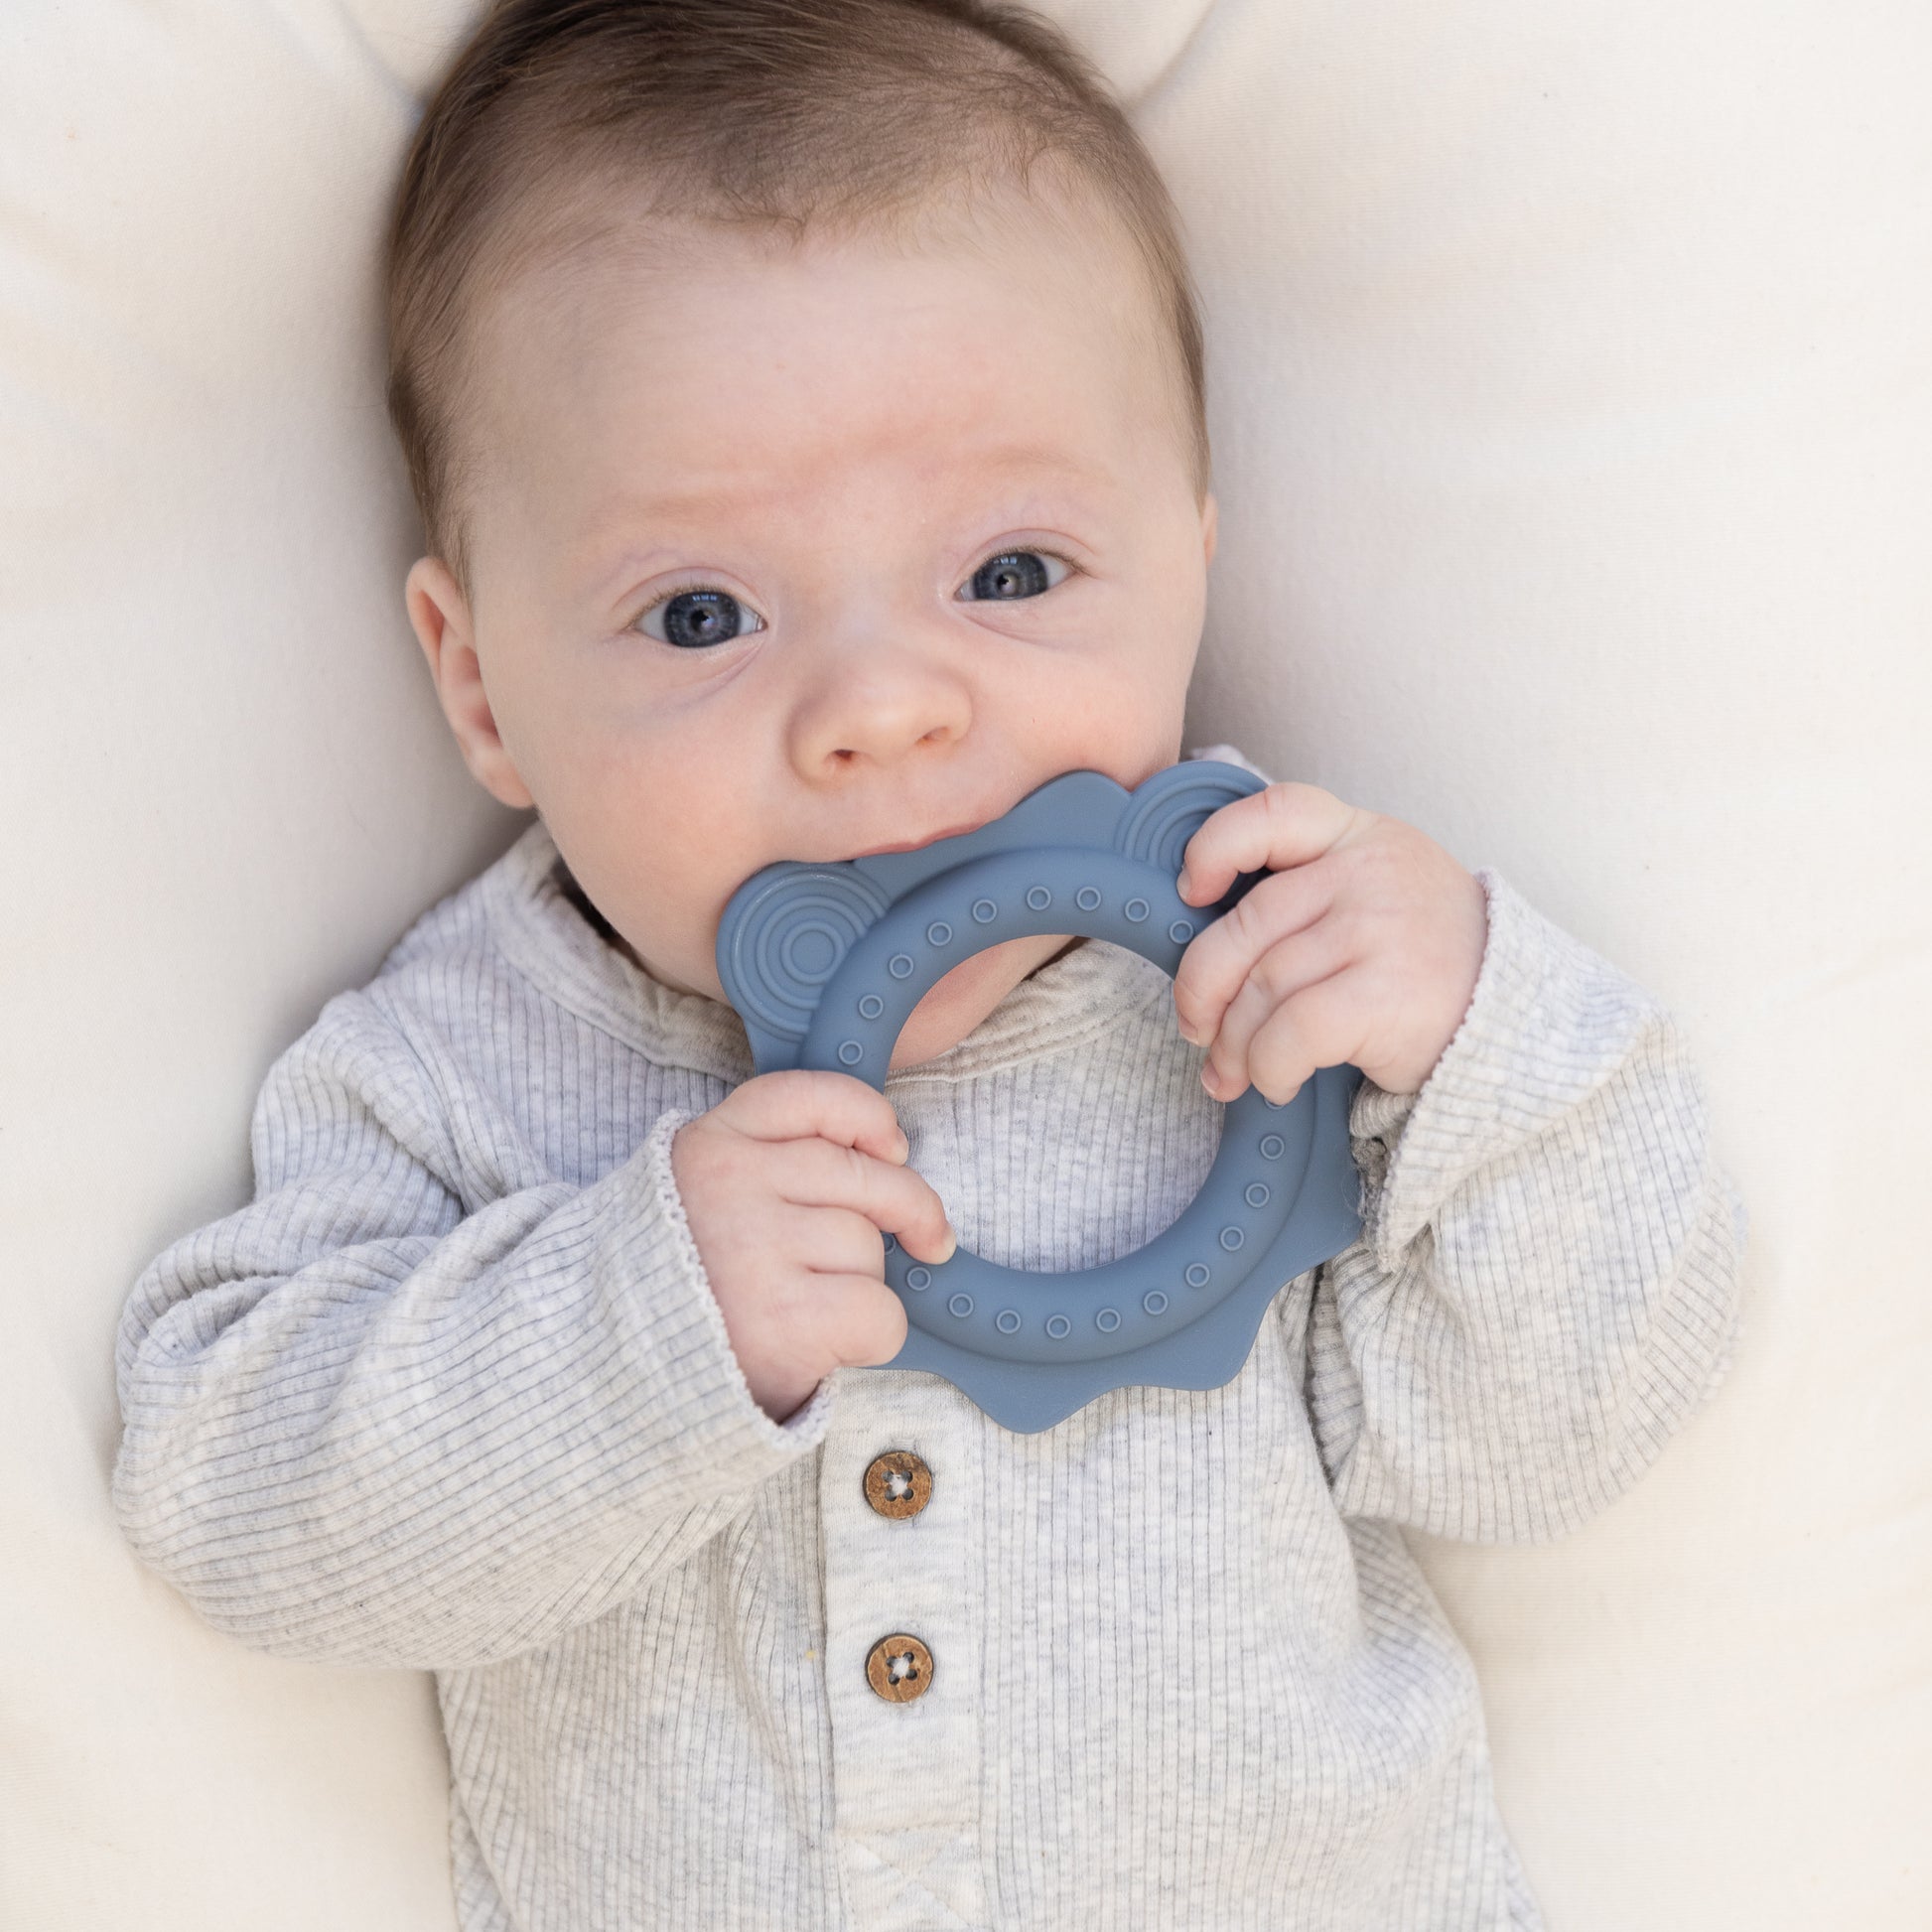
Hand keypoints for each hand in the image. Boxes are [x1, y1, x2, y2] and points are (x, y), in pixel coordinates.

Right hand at [671, 1071, 955, 1423]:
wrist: (614, 1376)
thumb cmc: (685, 1286)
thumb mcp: (702, 1194)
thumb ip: (772, 1159)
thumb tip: (891, 1157)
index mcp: (710, 1145)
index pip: (814, 1098)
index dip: (870, 1117)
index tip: (892, 1147)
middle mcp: (731, 1186)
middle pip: (866, 1176)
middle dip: (909, 1209)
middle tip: (927, 1236)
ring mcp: (757, 1251)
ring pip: (868, 1247)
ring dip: (862, 1283)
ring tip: (808, 1308)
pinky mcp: (785, 1320)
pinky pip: (880, 1312)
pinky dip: (874, 1335)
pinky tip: (829, 1345)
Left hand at [1170, 783, 1486, 1104]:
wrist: (1524, 1023)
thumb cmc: (1430, 964)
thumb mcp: (1382, 893)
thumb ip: (1309, 891)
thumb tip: (1201, 936)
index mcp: (1360, 836)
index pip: (1273, 813)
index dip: (1215, 846)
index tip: (1189, 891)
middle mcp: (1370, 873)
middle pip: (1246, 924)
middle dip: (1202, 987)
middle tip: (1196, 1028)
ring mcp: (1380, 930)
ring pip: (1262, 986)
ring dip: (1233, 1043)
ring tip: (1232, 1072)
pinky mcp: (1387, 996)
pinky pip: (1290, 1033)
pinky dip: (1268, 1067)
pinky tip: (1275, 1083)